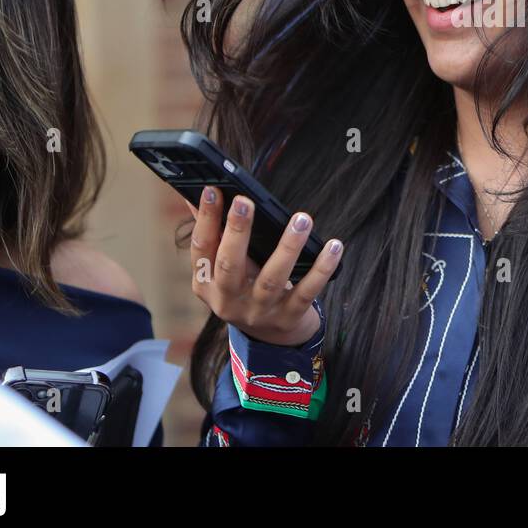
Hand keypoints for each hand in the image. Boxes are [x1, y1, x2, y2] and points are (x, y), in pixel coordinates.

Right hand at [189, 187, 342, 346]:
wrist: (269, 337)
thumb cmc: (244, 287)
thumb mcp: (221, 269)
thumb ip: (212, 234)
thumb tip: (194, 195)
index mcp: (206, 284)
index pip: (202, 248)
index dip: (205, 219)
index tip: (213, 190)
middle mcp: (228, 301)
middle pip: (230, 266)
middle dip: (237, 232)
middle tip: (246, 201)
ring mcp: (258, 312)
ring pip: (272, 279)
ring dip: (288, 247)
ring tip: (302, 219)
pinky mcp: (288, 318)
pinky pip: (306, 292)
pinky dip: (321, 269)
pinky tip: (333, 247)